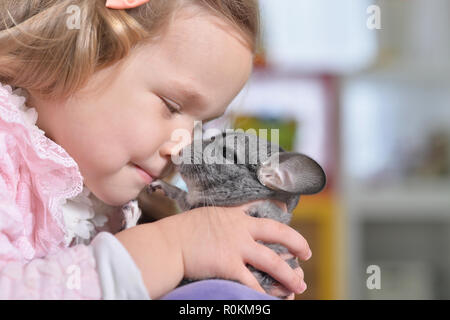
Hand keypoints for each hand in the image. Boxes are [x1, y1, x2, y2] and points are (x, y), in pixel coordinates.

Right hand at [158, 203, 310, 295]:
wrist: (168, 243)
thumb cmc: (181, 231)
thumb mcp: (207, 216)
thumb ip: (223, 220)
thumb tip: (227, 225)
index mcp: (236, 216)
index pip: (263, 211)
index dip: (280, 214)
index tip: (290, 215)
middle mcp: (241, 229)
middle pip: (278, 233)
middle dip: (297, 243)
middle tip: (306, 254)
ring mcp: (236, 247)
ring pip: (272, 261)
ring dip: (289, 275)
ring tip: (299, 285)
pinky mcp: (229, 265)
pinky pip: (252, 283)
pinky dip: (263, 294)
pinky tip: (271, 301)